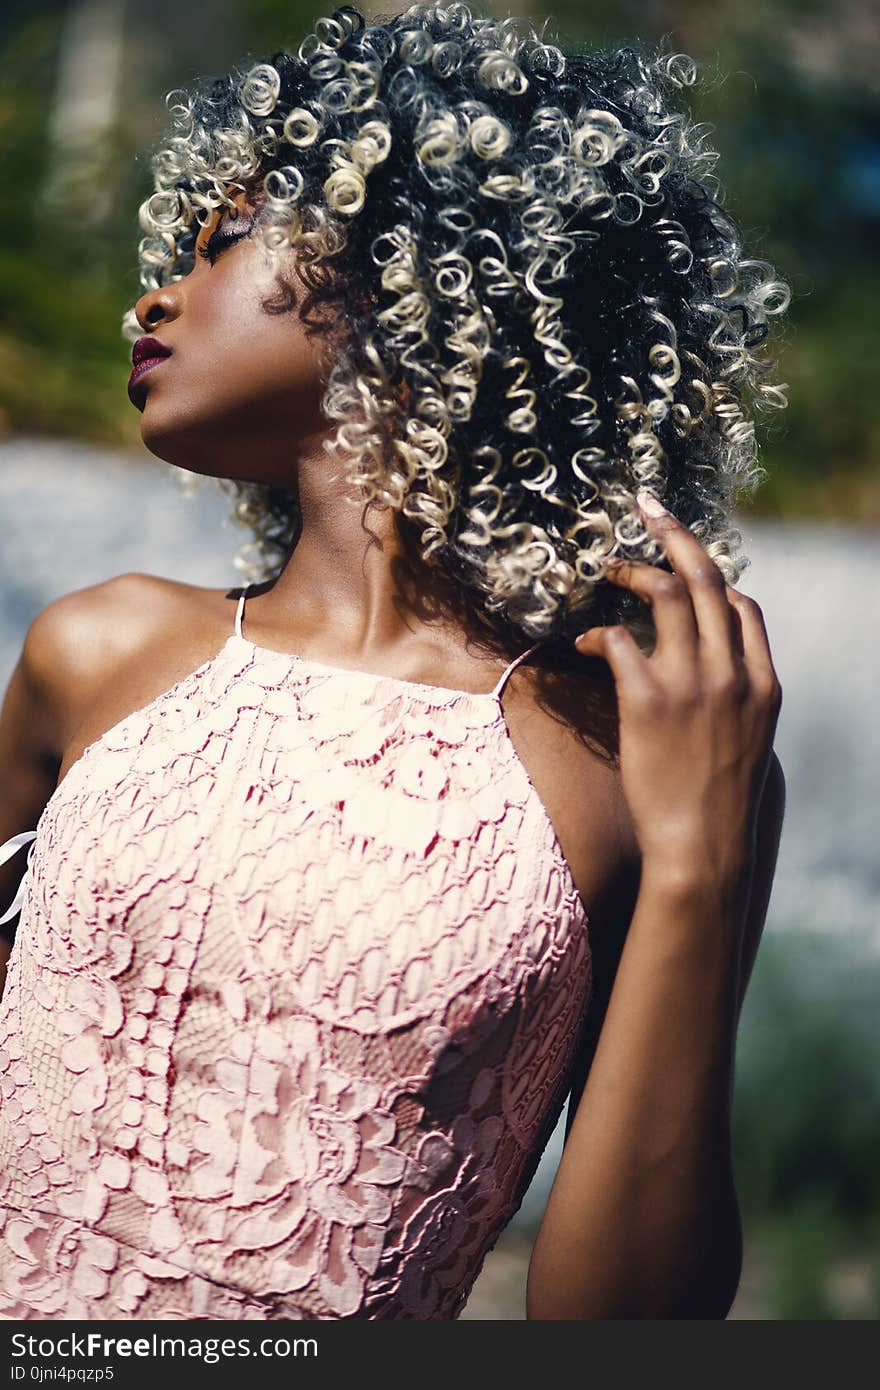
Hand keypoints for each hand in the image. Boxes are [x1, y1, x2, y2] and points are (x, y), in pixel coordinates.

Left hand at [574, 491, 782, 886]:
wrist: (705, 850)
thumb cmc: (718, 807)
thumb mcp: (748, 746)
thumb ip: (735, 703)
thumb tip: (709, 679)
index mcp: (763, 685)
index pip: (745, 608)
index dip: (715, 580)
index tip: (687, 569)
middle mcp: (732, 674)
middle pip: (707, 580)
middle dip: (676, 534)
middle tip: (649, 506)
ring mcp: (693, 684)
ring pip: (666, 594)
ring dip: (633, 570)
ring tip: (609, 567)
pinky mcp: (648, 700)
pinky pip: (619, 640)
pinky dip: (597, 631)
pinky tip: (582, 641)